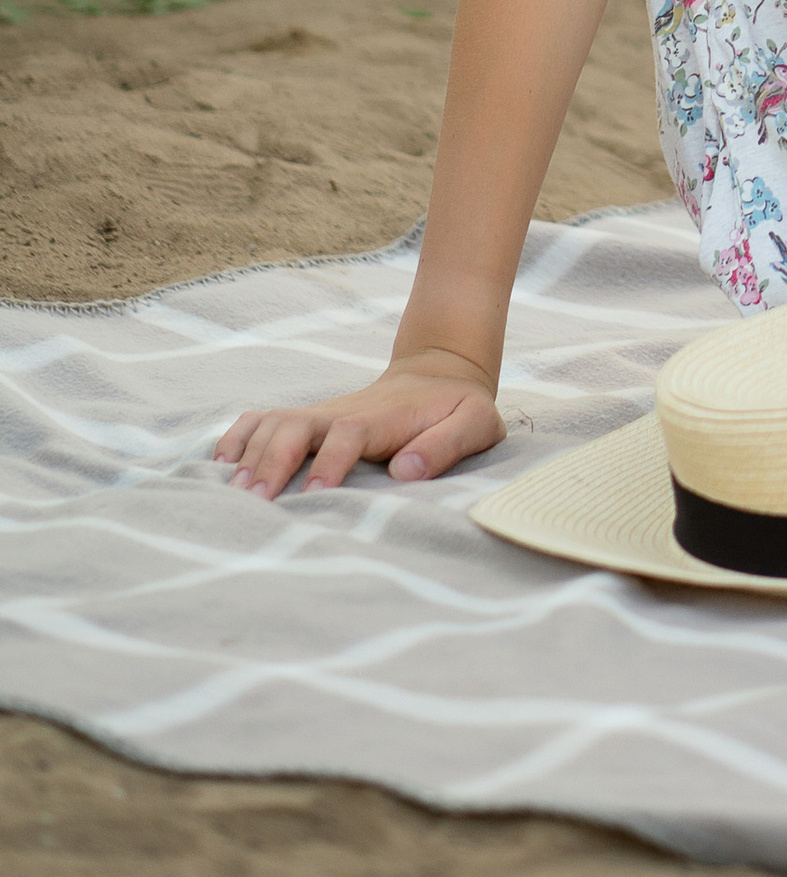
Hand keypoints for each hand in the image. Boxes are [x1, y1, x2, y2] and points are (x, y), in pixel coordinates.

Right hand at [216, 352, 503, 497]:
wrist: (439, 373)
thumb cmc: (458, 408)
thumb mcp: (476, 422)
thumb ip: (447, 444)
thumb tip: (406, 471)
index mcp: (383, 419)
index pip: (348, 434)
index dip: (330, 461)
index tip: (315, 494)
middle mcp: (344, 412)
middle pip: (297, 424)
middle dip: (274, 460)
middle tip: (255, 503)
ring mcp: (322, 413)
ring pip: (275, 422)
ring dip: (251, 453)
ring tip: (232, 494)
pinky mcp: (310, 419)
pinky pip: (264, 419)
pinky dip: (238, 436)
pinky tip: (219, 465)